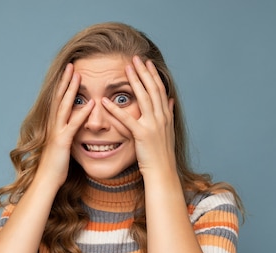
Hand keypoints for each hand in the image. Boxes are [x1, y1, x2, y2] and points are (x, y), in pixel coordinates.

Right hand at [38, 63, 94, 186]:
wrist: (46, 181)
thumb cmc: (55, 166)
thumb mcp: (63, 146)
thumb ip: (68, 134)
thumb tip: (74, 128)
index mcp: (55, 125)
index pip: (59, 100)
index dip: (65, 85)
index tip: (71, 71)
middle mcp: (53, 125)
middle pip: (59, 98)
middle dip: (66, 81)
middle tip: (72, 64)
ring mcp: (57, 133)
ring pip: (63, 106)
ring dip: (71, 90)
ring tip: (77, 75)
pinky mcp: (62, 142)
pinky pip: (73, 125)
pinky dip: (82, 114)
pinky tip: (91, 104)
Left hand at [101, 56, 175, 175]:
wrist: (163, 171)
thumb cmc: (162, 154)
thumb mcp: (167, 131)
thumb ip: (167, 114)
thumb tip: (170, 100)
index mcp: (166, 116)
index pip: (160, 90)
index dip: (153, 75)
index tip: (147, 62)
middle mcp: (161, 117)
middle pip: (152, 89)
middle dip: (144, 72)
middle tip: (135, 58)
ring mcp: (153, 125)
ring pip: (144, 98)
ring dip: (135, 81)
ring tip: (126, 68)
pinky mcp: (143, 135)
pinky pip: (127, 119)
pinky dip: (115, 110)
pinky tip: (105, 101)